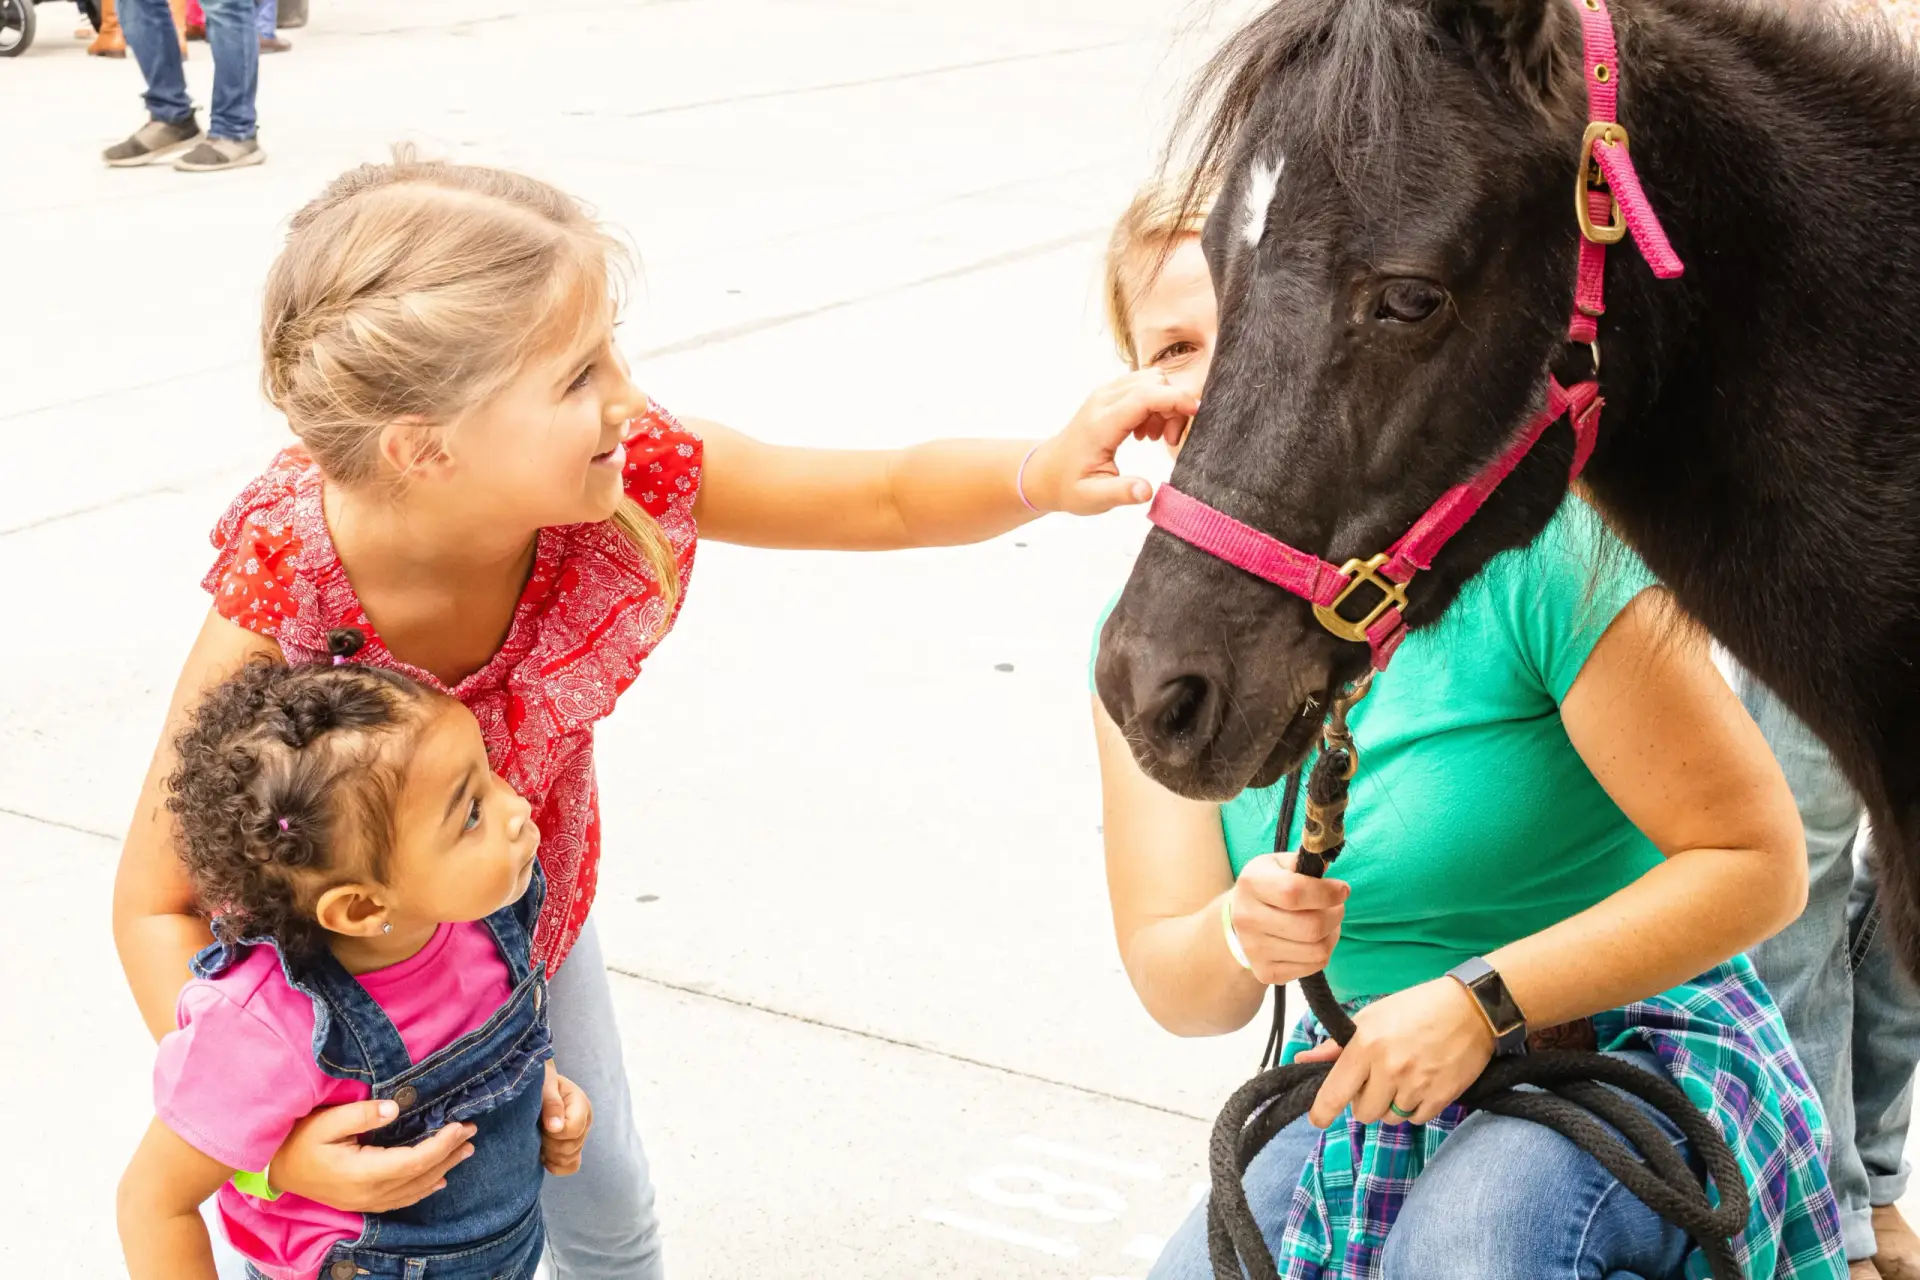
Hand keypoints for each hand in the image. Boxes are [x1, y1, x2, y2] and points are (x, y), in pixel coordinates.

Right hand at [269, 1100, 474, 1212]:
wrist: (274, 1169)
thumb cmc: (299, 1141)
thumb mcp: (327, 1121)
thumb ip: (362, 1115)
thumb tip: (396, 1109)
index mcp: (364, 1172)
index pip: (415, 1160)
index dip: (441, 1144)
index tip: (460, 1125)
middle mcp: (370, 1192)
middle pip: (420, 1175)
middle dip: (449, 1153)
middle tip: (471, 1133)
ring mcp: (366, 1202)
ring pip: (414, 1189)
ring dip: (442, 1169)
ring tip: (464, 1151)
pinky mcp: (362, 1202)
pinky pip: (402, 1199)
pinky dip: (423, 1188)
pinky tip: (438, 1180)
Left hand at [540, 1063, 592, 1176]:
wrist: (536, 1085)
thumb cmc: (539, 1082)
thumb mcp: (544, 1084)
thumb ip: (551, 1103)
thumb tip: (556, 1128)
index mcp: (581, 1104)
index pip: (573, 1130)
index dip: (554, 1133)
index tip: (541, 1123)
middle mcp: (585, 1122)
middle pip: (571, 1148)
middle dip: (550, 1143)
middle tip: (537, 1129)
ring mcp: (580, 1137)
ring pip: (570, 1159)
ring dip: (550, 1154)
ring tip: (538, 1138)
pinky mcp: (573, 1148)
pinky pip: (571, 1167)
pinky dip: (555, 1165)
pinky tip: (543, 1154)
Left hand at [1024, 372, 1199, 514]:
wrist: (1046, 472)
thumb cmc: (1069, 486)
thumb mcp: (1092, 499)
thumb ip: (1120, 493)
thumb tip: (1146, 491)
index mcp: (1101, 423)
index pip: (1145, 396)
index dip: (1175, 400)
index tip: (1196, 414)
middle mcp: (1103, 400)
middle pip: (1154, 382)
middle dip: (1174, 406)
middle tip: (1169, 441)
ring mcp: (1106, 394)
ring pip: (1151, 380)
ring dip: (1165, 404)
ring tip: (1157, 438)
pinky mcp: (1110, 395)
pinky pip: (1143, 385)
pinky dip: (1155, 403)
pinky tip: (1147, 432)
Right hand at [1227, 852, 1348, 985]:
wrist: (1237, 923)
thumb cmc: (1267, 887)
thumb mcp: (1277, 865)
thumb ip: (1304, 862)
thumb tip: (1329, 860)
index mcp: (1251, 884)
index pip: (1294, 892)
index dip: (1327, 892)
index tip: (1343, 890)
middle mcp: (1248, 919)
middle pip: (1311, 927)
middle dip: (1336, 915)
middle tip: (1337, 906)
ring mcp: (1255, 950)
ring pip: (1318, 950)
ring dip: (1333, 934)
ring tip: (1327, 922)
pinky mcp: (1266, 973)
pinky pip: (1313, 966)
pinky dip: (1322, 952)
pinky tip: (1314, 939)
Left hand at [1297, 977, 1495, 1127]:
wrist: (1471, 1008)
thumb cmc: (1417, 1008)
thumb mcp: (1372, 1017)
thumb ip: (1337, 1045)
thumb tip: (1303, 1058)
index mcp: (1366, 1045)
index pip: (1335, 1092)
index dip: (1322, 1112)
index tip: (1318, 1119)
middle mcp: (1389, 1068)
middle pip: (1363, 1113)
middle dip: (1366, 1102)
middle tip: (1376, 1082)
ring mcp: (1416, 1085)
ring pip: (1390, 1118)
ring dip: (1391, 1106)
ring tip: (1402, 1079)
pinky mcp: (1440, 1097)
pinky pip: (1416, 1119)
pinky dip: (1415, 1108)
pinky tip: (1421, 1085)